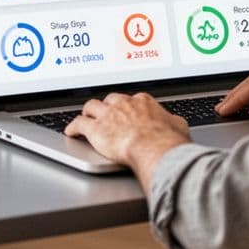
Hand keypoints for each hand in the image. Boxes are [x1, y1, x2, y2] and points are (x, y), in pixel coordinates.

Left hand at [65, 93, 189, 188]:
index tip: (128, 112)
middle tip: (106, 113)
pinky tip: (71, 132)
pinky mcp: (95, 129)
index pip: (132, 100)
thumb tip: (175, 123)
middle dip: (108, 106)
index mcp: (143, 102)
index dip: (128, 107)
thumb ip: (172, 121)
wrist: (154, 148)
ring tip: (86, 117)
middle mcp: (124, 104)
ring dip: (88, 112)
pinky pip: (78, 123)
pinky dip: (73, 127)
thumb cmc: (167, 140)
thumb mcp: (178, 126)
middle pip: (110, 100)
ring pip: (92, 106)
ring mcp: (108, 115)